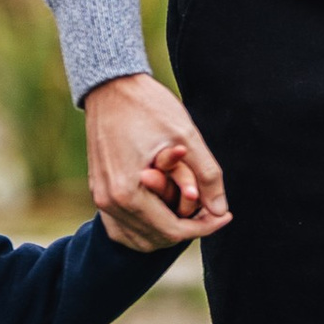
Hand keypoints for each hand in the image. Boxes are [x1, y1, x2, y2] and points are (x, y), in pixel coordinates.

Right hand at [83, 72, 229, 249]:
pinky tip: (167, 214)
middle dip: (188, 229)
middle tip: (212, 212)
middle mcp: (109, 201)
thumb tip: (221, 209)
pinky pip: (122, 226)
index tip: (225, 216)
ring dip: (167, 232)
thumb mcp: (187, 137)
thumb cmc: (149, 106)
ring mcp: (100, 197)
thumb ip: (207, 176)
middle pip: (155, 238)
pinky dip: (145, 228)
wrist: (111, 86)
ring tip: (194, 212)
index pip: (171, 230)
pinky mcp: (98, 190)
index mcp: (128, 192)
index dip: (204, 227)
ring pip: (138, 238)